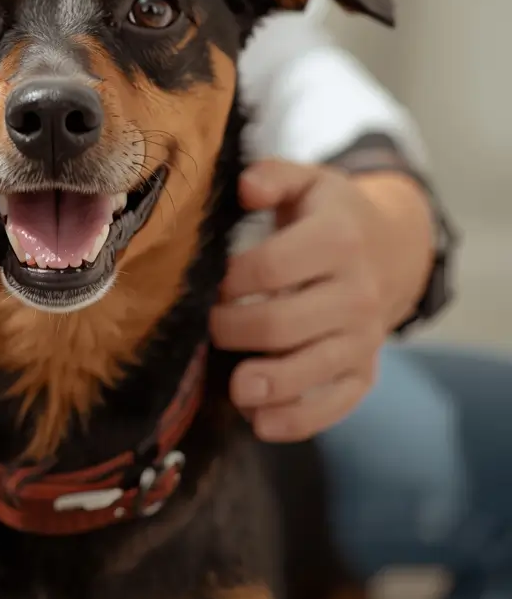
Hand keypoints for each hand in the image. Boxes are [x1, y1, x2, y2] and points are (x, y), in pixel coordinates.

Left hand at [210, 158, 433, 441]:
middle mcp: (357, 292)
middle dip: (233, 330)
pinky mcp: (365, 370)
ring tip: (234, 387)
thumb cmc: (328, 214)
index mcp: (337, 240)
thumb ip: (271, 176)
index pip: (272, 268)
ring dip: (267, 385)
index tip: (206, 283)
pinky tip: (261, 422)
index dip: (230, 280)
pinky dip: (299, 419)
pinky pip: (336, 404)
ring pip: (311, 370)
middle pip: (283, 324)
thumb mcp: (305, 181)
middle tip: (206, 326)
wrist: (392, 247)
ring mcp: (364, 336)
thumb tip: (245, 187)